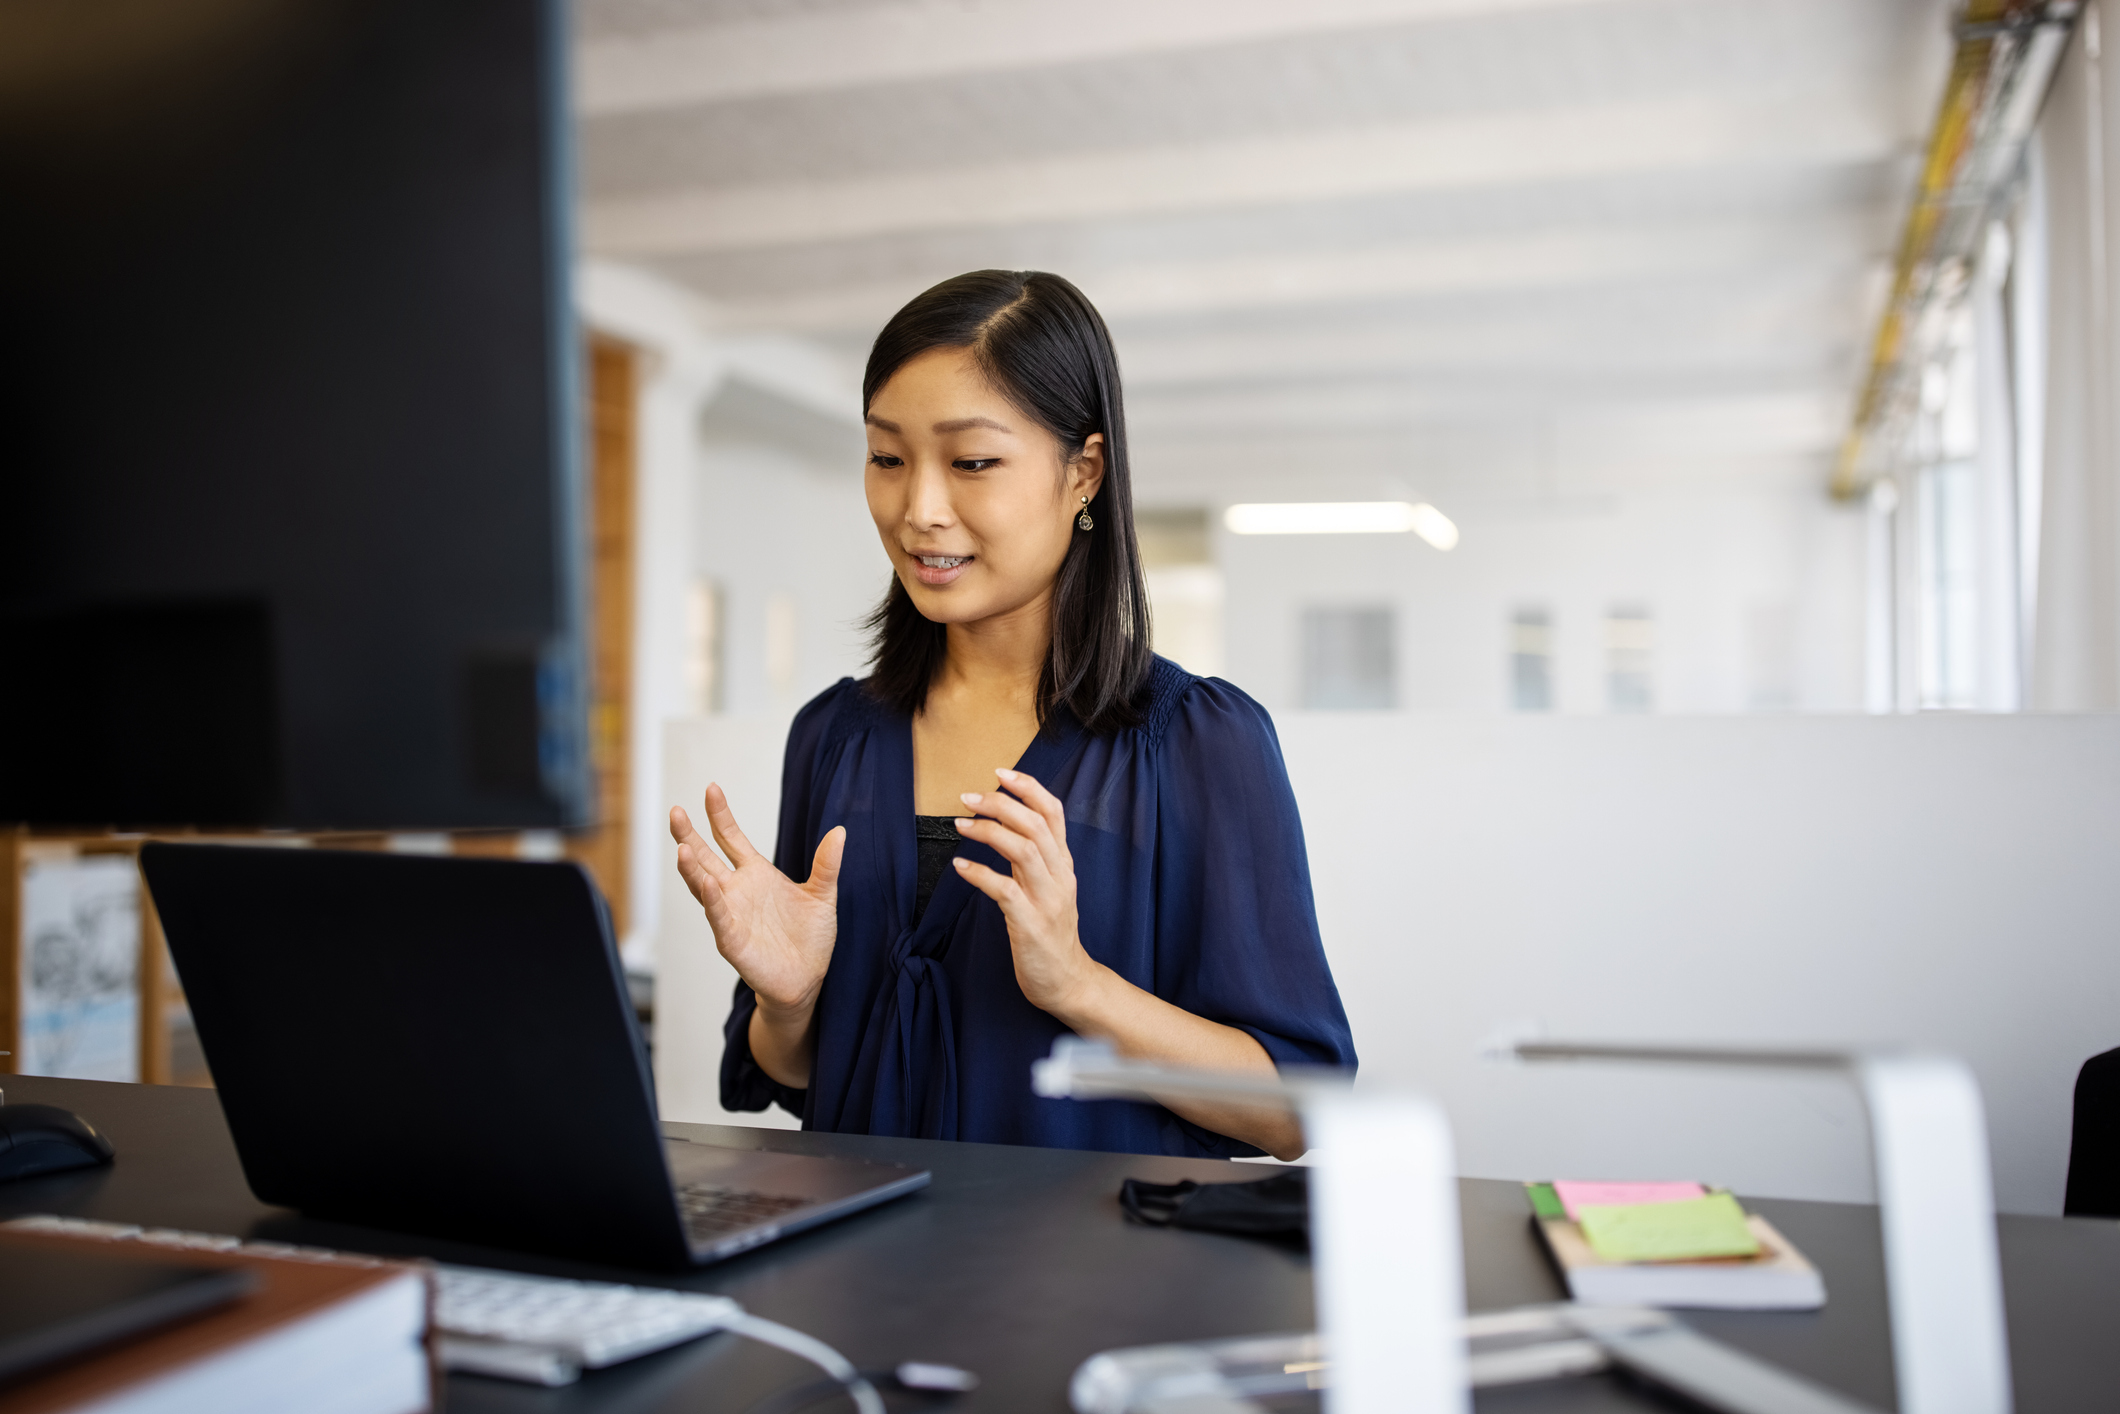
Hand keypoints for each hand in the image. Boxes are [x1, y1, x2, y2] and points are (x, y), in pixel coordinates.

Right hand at [669, 785, 843, 1016]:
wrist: (808, 979)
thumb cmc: (810, 938)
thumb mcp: (823, 895)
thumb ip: (827, 864)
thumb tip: (840, 831)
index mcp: (756, 874)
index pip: (730, 838)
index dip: (720, 815)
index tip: (712, 788)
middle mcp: (737, 891)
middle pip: (705, 858)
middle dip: (689, 836)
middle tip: (676, 811)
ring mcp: (730, 915)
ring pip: (703, 886)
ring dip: (692, 868)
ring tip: (682, 846)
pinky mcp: (732, 940)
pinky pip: (718, 917)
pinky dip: (712, 902)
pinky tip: (707, 884)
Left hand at [953, 768, 1104, 1020]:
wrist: (1069, 981)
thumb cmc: (1051, 933)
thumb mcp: (1048, 887)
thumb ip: (1032, 857)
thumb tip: (1005, 823)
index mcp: (1063, 864)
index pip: (1054, 812)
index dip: (1028, 787)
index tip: (1000, 773)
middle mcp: (1060, 877)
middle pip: (1036, 825)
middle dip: (1000, 804)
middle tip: (968, 797)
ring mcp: (1048, 901)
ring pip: (1024, 850)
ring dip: (989, 832)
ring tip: (961, 824)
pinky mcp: (1031, 925)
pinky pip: (1004, 891)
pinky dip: (980, 874)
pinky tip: (960, 867)